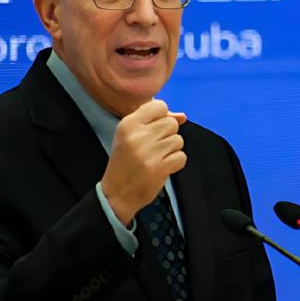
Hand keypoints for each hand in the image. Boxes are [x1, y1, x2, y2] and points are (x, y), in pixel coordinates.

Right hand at [102, 100, 186, 224]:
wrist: (117, 194)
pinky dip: (175, 163)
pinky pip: (181, 157)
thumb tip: (182, 116)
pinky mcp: (158, 168)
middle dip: (168, 135)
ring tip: (157, 158)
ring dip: (172, 150)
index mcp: (128, 124)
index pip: (159, 106)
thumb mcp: (131, 136)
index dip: (162, 117)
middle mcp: (137, 135)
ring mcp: (148, 152)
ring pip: (178, 140)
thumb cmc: (125, 162)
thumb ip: (155, 121)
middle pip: (172, 124)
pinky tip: (162, 167)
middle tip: (154, 147)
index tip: (154, 130)